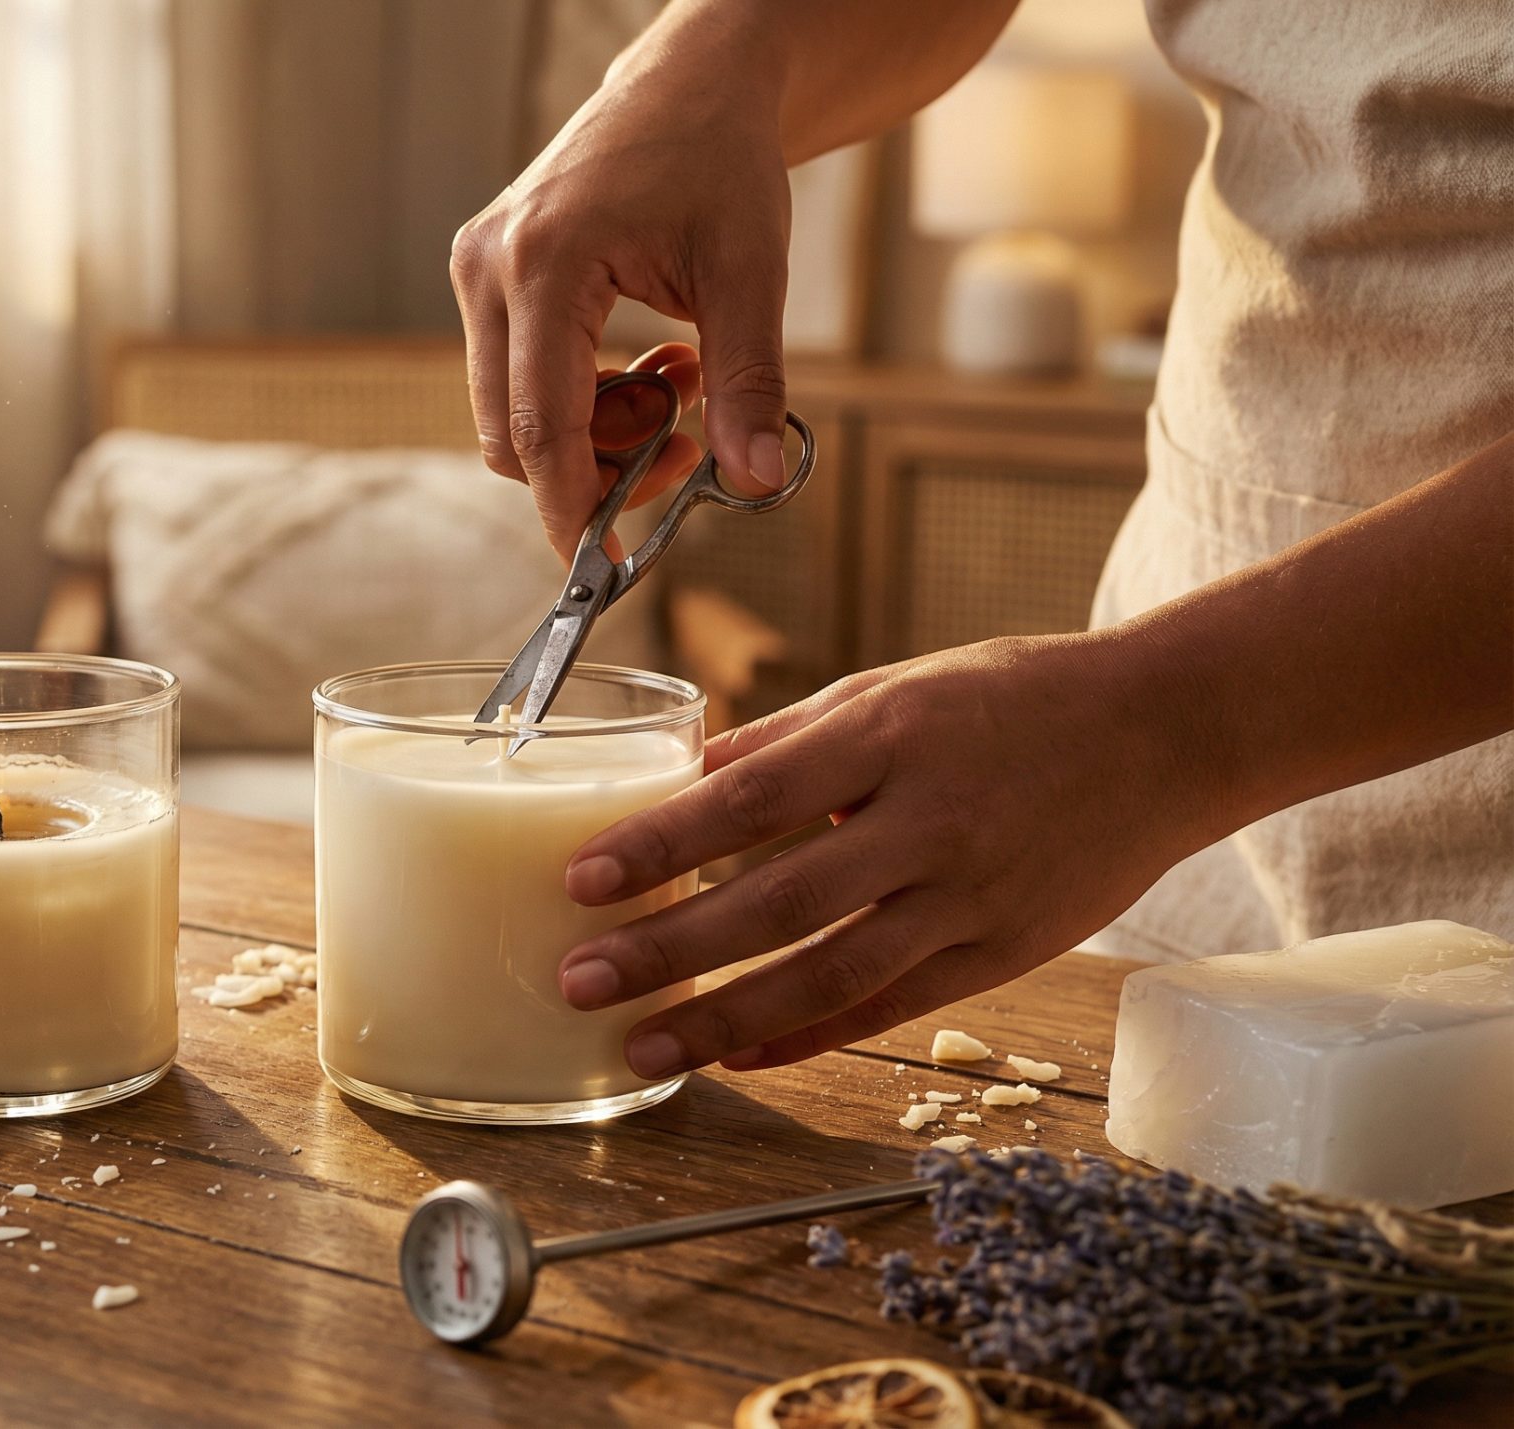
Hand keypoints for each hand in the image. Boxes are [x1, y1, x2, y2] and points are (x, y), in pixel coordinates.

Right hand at [451, 20, 793, 555]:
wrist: (691, 87)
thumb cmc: (719, 160)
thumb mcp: (751, 272)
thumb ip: (751, 383)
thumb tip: (758, 480)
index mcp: (545, 262)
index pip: (539, 425)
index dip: (572, 507)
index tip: (608, 566)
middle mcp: (490, 268)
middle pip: (513, 435)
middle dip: (599, 465)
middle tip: (690, 441)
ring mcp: (478, 271)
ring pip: (511, 413)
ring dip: (597, 429)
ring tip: (681, 380)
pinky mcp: (487, 275)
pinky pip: (516, 376)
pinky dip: (582, 395)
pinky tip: (647, 358)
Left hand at [552, 632, 1230, 1076]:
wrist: (1167, 735)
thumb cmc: (1013, 699)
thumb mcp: (894, 689)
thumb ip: (788, 742)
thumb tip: (686, 777)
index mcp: (890, 738)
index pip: (752, 801)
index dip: (662, 845)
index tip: (583, 880)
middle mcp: (927, 823)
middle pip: (777, 902)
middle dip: (669, 951)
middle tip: (580, 980)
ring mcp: (968, 899)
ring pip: (829, 977)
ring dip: (724, 1020)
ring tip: (641, 1049)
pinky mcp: (999, 953)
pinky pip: (887, 1009)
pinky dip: (807, 1036)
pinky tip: (737, 1054)